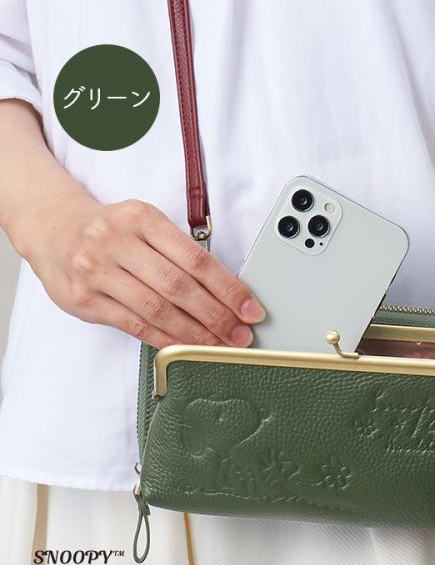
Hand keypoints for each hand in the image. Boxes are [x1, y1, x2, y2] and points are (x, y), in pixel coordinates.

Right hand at [19, 195, 265, 348]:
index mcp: (142, 218)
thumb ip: (178, 252)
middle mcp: (117, 241)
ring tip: (218, 346)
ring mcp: (97, 271)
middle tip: (240, 335)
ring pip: (156, 309)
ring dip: (194, 333)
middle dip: (216, 316)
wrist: (53, 229)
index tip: (250, 309)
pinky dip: (164, 338)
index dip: (229, 288)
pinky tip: (185, 347)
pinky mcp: (84, 299)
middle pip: (179, 286)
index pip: (196, 259)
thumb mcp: (145, 224)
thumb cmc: (112, 230)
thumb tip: (225, 292)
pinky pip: (133, 324)